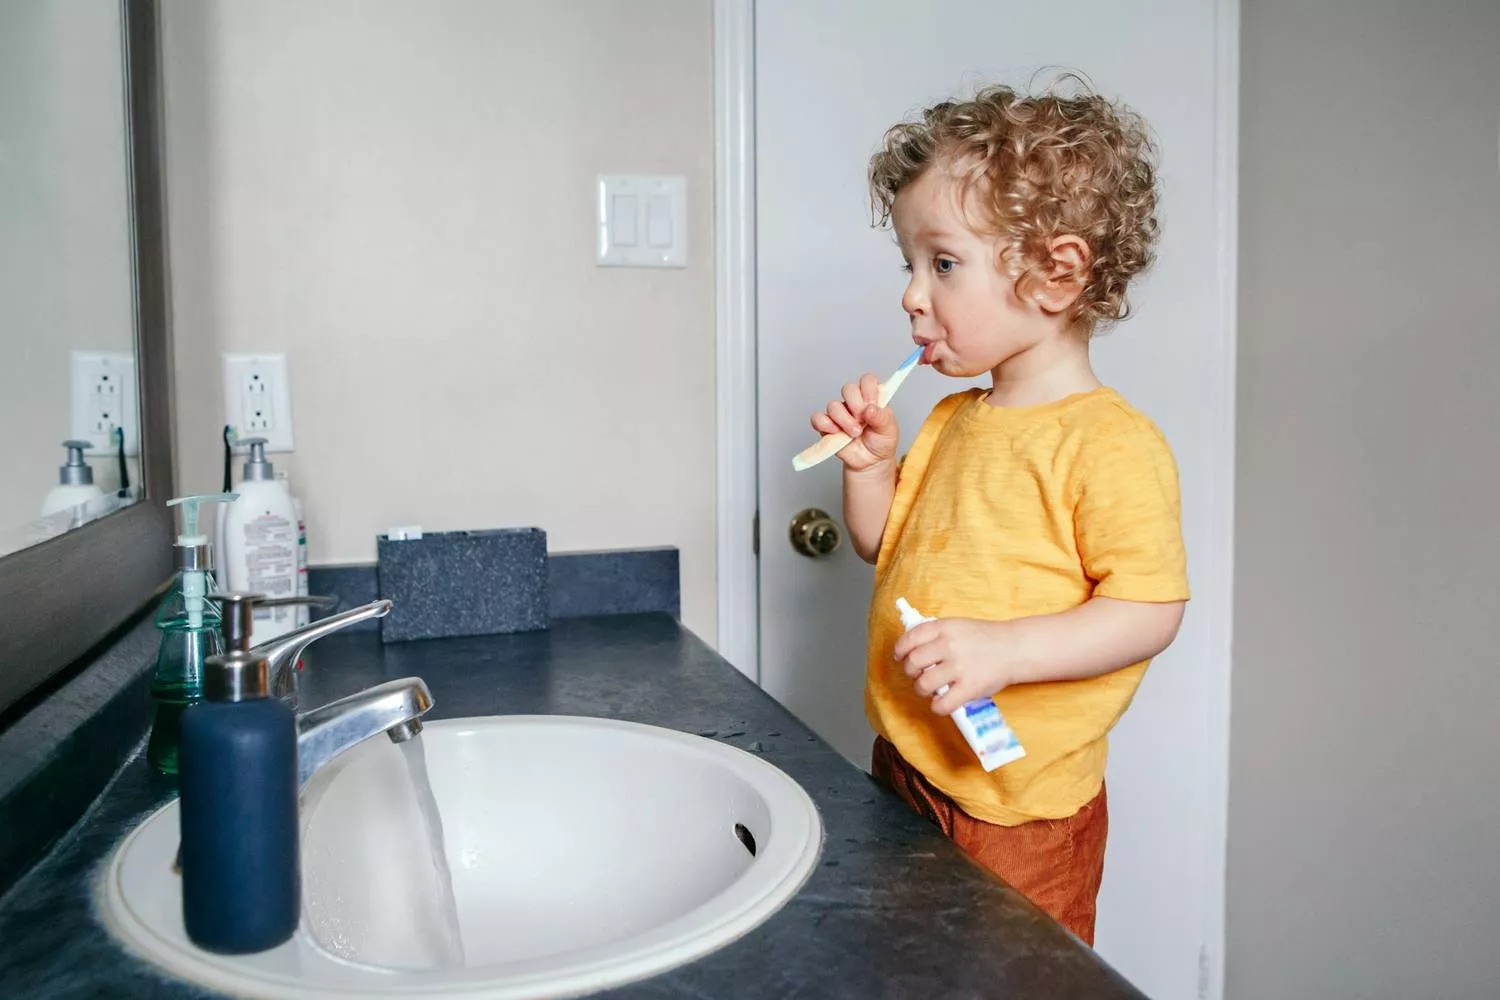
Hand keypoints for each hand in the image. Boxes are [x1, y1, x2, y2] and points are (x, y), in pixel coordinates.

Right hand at [809, 373, 899, 473]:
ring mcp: (840, 413)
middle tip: (863, 420)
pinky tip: (836, 433)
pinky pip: (818, 419)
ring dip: (844, 420)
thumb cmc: (881, 441)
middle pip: (848, 388)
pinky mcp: (827, 426)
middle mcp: (854, 402)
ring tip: (855, 433)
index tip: (871, 404)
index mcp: (871, 397)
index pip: (867, 380)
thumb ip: (882, 417)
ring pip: (833, 405)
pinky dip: (825, 424)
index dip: (868, 389)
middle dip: (855, 404)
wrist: (871, 461)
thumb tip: (870, 408)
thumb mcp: (889, 429)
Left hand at [894, 617, 1020, 715]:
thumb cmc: (985, 639)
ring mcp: (960, 667)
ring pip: (923, 684)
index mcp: (945, 627)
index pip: (910, 638)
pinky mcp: (970, 688)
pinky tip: (942, 702)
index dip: (900, 650)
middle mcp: (950, 645)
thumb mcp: (958, 626)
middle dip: (911, 672)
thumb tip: (909, 647)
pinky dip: (938, 707)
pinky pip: (942, 704)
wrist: (1015, 649)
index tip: (899, 657)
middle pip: (913, 662)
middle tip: (918, 675)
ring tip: (930, 689)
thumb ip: (936, 634)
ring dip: (922, 690)